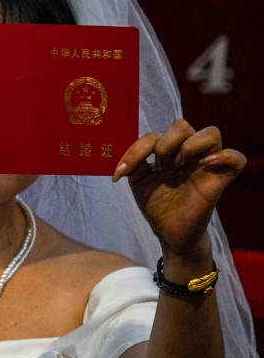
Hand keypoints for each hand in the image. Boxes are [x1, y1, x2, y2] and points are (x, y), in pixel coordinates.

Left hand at [113, 119, 244, 259]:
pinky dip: (224, 156)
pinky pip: (236, 158)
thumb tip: (130, 158)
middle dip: (165, 142)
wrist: (168, 232)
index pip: (154, 135)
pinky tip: (205, 165)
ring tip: (178, 166)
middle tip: (159, 165)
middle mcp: (188, 154)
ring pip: (211, 133)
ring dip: (190, 145)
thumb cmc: (156, 205)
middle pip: (182, 125)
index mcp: (167, 152)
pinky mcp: (219, 180)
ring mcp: (205, 165)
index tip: (121, 172)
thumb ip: (134, 166)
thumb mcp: (139, 183)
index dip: (136, 149)